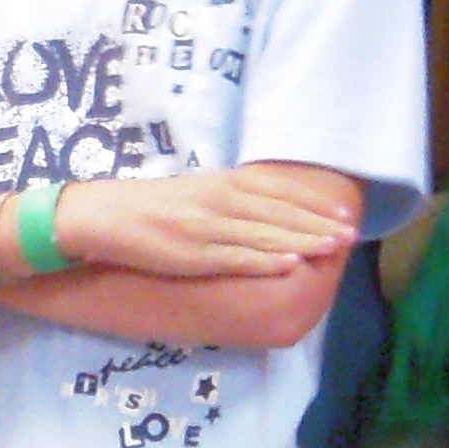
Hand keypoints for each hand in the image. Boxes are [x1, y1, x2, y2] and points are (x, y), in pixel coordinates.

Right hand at [55, 167, 356, 279]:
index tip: (341, 213)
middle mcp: (218, 200)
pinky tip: (290, 264)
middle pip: (278, 213)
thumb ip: (225, 198)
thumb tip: (260, 210)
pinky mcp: (191, 252)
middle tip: (350, 234)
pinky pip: (235, 257)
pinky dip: (265, 260)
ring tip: (333, 248)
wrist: (98, 217)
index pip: (276, 192)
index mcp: (219, 183)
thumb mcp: (191, 192)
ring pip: (265, 234)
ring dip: (303, 241)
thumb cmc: (143, 207)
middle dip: (317, 224)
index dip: (311, 203)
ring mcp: (205, 227)